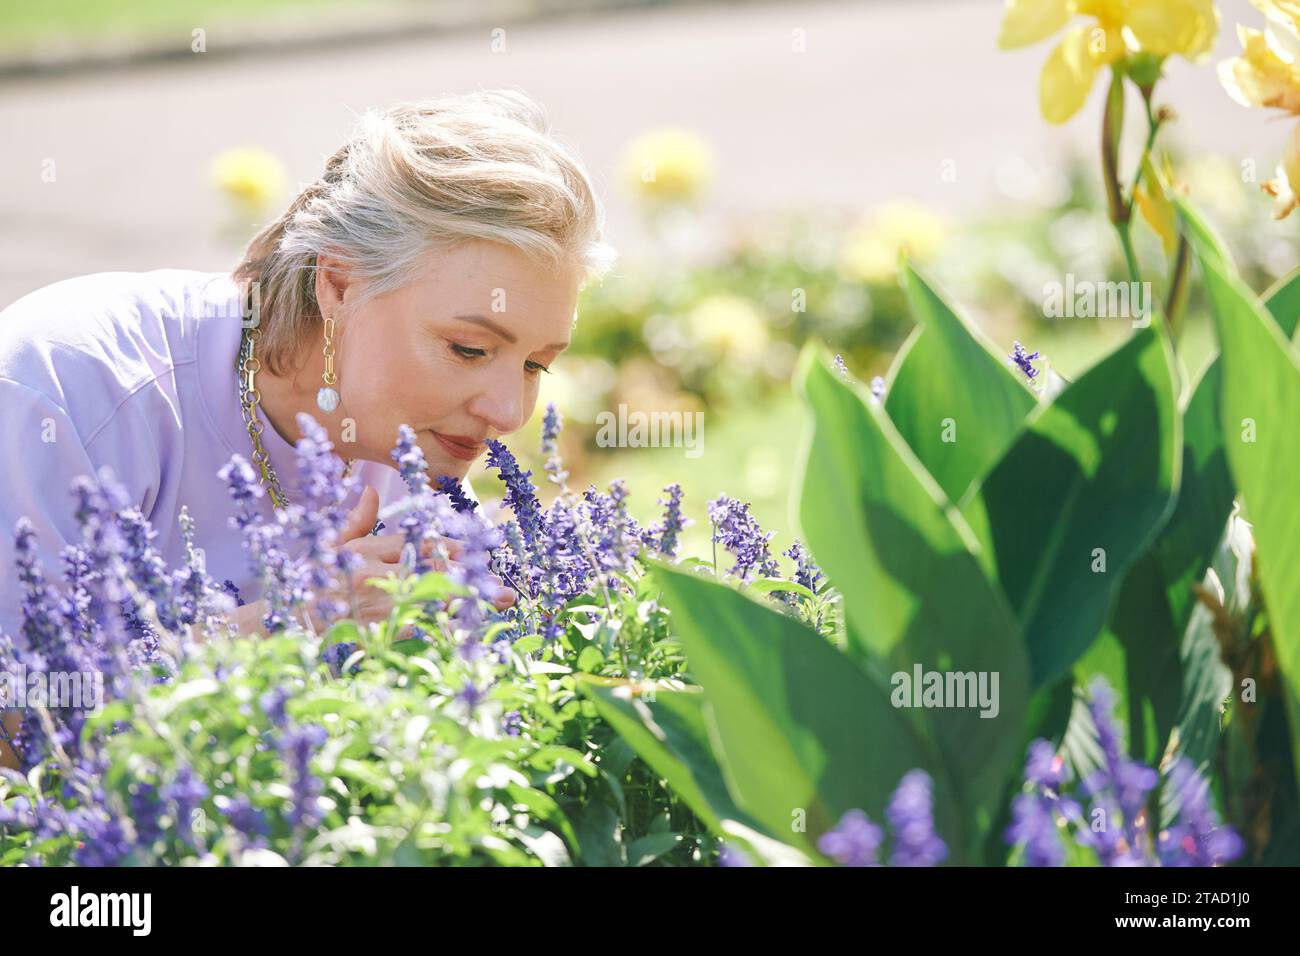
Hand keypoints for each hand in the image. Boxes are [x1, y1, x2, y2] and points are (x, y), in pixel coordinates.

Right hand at [323, 486, 515, 627]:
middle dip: (472, 577)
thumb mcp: (331, 544)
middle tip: (502, 586)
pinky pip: (419, 629)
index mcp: (368, 548)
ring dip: (469, 602)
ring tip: (499, 604)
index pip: (421, 542)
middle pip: (436, 571)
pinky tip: (469, 631)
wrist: (286, 620)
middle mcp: (375, 573)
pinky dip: (445, 629)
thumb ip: (357, 519)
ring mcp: (376, 604)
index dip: (455, 547)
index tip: (478, 551)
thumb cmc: (312, 580)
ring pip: (434, 600)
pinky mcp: (375, 633)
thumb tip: (372, 490)